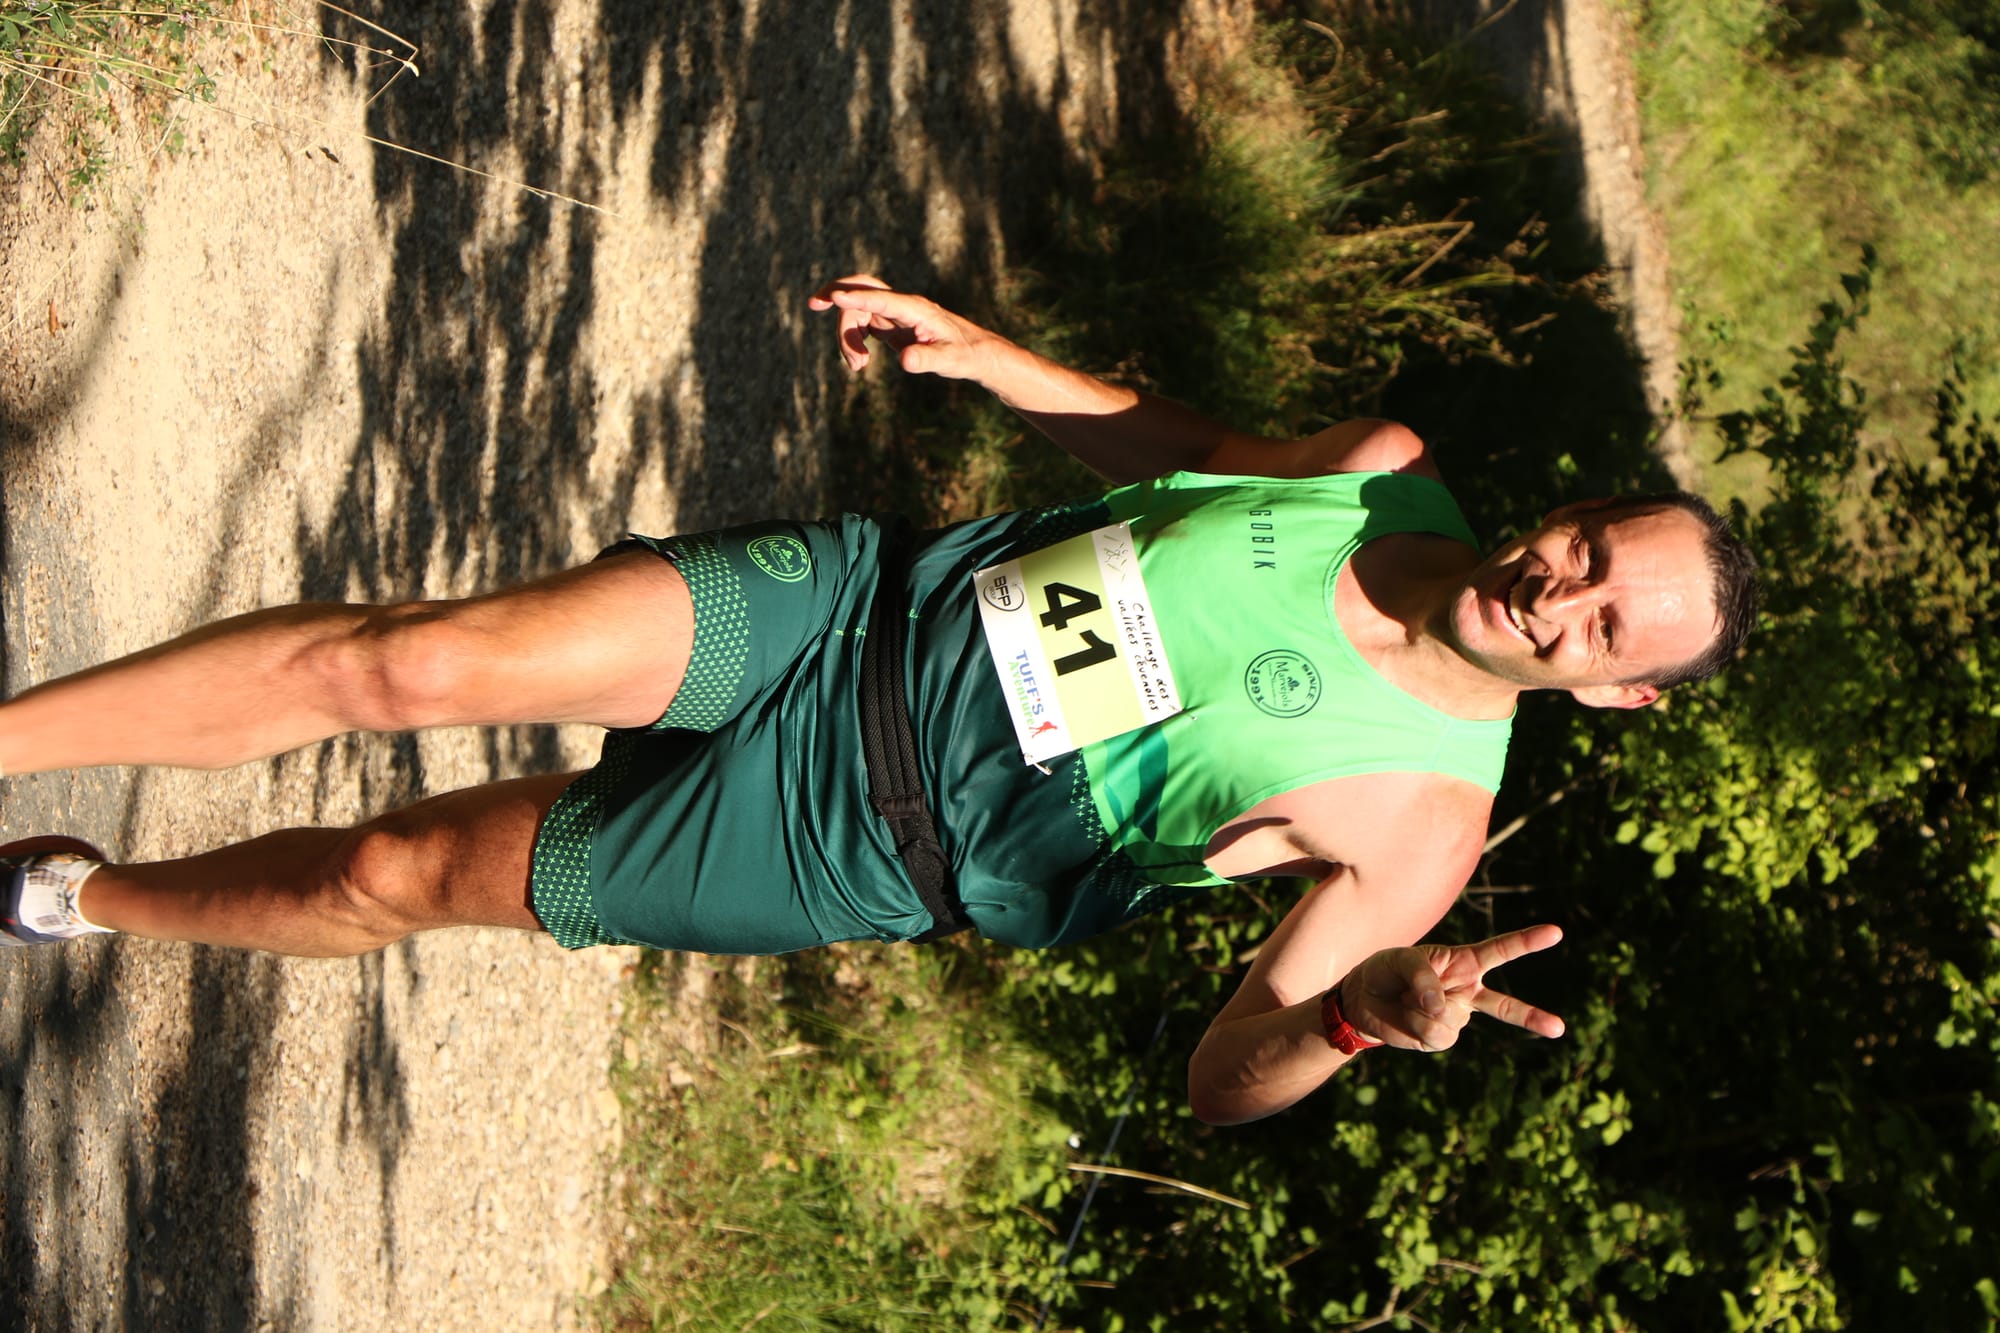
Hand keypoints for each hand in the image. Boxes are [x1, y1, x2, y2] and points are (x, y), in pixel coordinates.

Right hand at [807, 274, 997, 379]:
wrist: (973, 352)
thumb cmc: (965, 354)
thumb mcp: (950, 361)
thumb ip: (927, 359)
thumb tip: (906, 361)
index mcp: (917, 309)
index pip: (882, 299)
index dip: (857, 298)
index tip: (833, 298)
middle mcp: (902, 305)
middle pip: (863, 289)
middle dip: (837, 293)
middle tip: (813, 304)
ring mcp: (894, 312)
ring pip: (858, 311)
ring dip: (848, 337)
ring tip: (858, 367)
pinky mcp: (890, 323)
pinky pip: (861, 323)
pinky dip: (853, 340)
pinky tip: (859, 363)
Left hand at [1344, 924, 1565, 1051]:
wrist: (1363, 1000)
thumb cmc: (1387, 971)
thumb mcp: (1399, 960)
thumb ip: (1422, 977)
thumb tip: (1443, 1008)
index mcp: (1463, 961)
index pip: (1500, 950)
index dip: (1528, 941)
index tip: (1556, 933)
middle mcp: (1467, 990)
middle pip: (1504, 1005)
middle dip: (1532, 1017)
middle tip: (1559, 1028)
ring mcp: (1456, 1016)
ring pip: (1449, 1017)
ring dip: (1421, 1008)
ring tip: (1405, 999)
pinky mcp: (1441, 1036)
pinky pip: (1435, 1032)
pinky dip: (1417, 1024)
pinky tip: (1407, 1016)